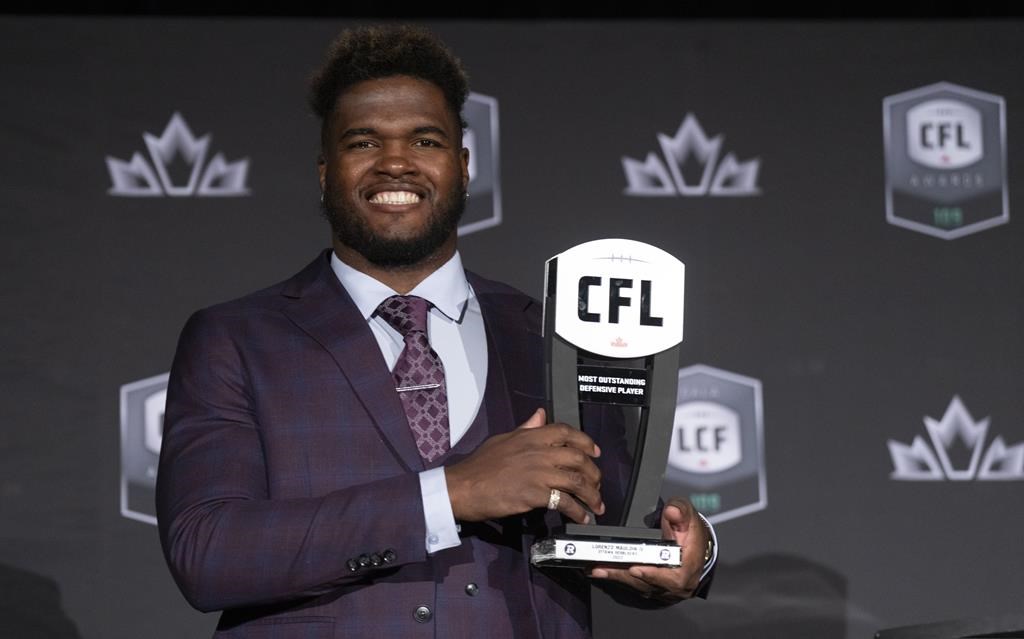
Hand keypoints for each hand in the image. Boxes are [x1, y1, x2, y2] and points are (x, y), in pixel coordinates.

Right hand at [446, 408, 604, 523]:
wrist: (463, 487)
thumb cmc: (480, 464)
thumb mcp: (504, 438)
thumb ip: (526, 428)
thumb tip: (540, 415)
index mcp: (531, 436)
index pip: (567, 433)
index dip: (586, 442)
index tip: (595, 453)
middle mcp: (539, 452)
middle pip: (578, 459)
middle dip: (593, 473)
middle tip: (597, 484)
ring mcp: (538, 473)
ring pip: (576, 481)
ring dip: (591, 495)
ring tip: (596, 506)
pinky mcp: (534, 494)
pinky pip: (564, 502)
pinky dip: (577, 511)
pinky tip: (582, 517)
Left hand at [589, 497, 708, 600]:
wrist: (696, 546)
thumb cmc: (692, 532)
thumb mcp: (689, 515)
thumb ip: (680, 511)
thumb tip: (672, 511)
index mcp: (689, 567)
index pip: (673, 577)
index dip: (653, 575)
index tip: (635, 568)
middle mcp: (678, 583)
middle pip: (649, 583)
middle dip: (624, 575)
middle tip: (603, 568)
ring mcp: (666, 588)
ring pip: (640, 586)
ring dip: (618, 577)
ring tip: (597, 569)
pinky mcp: (656, 588)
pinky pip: (637, 585)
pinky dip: (620, 577)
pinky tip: (603, 571)